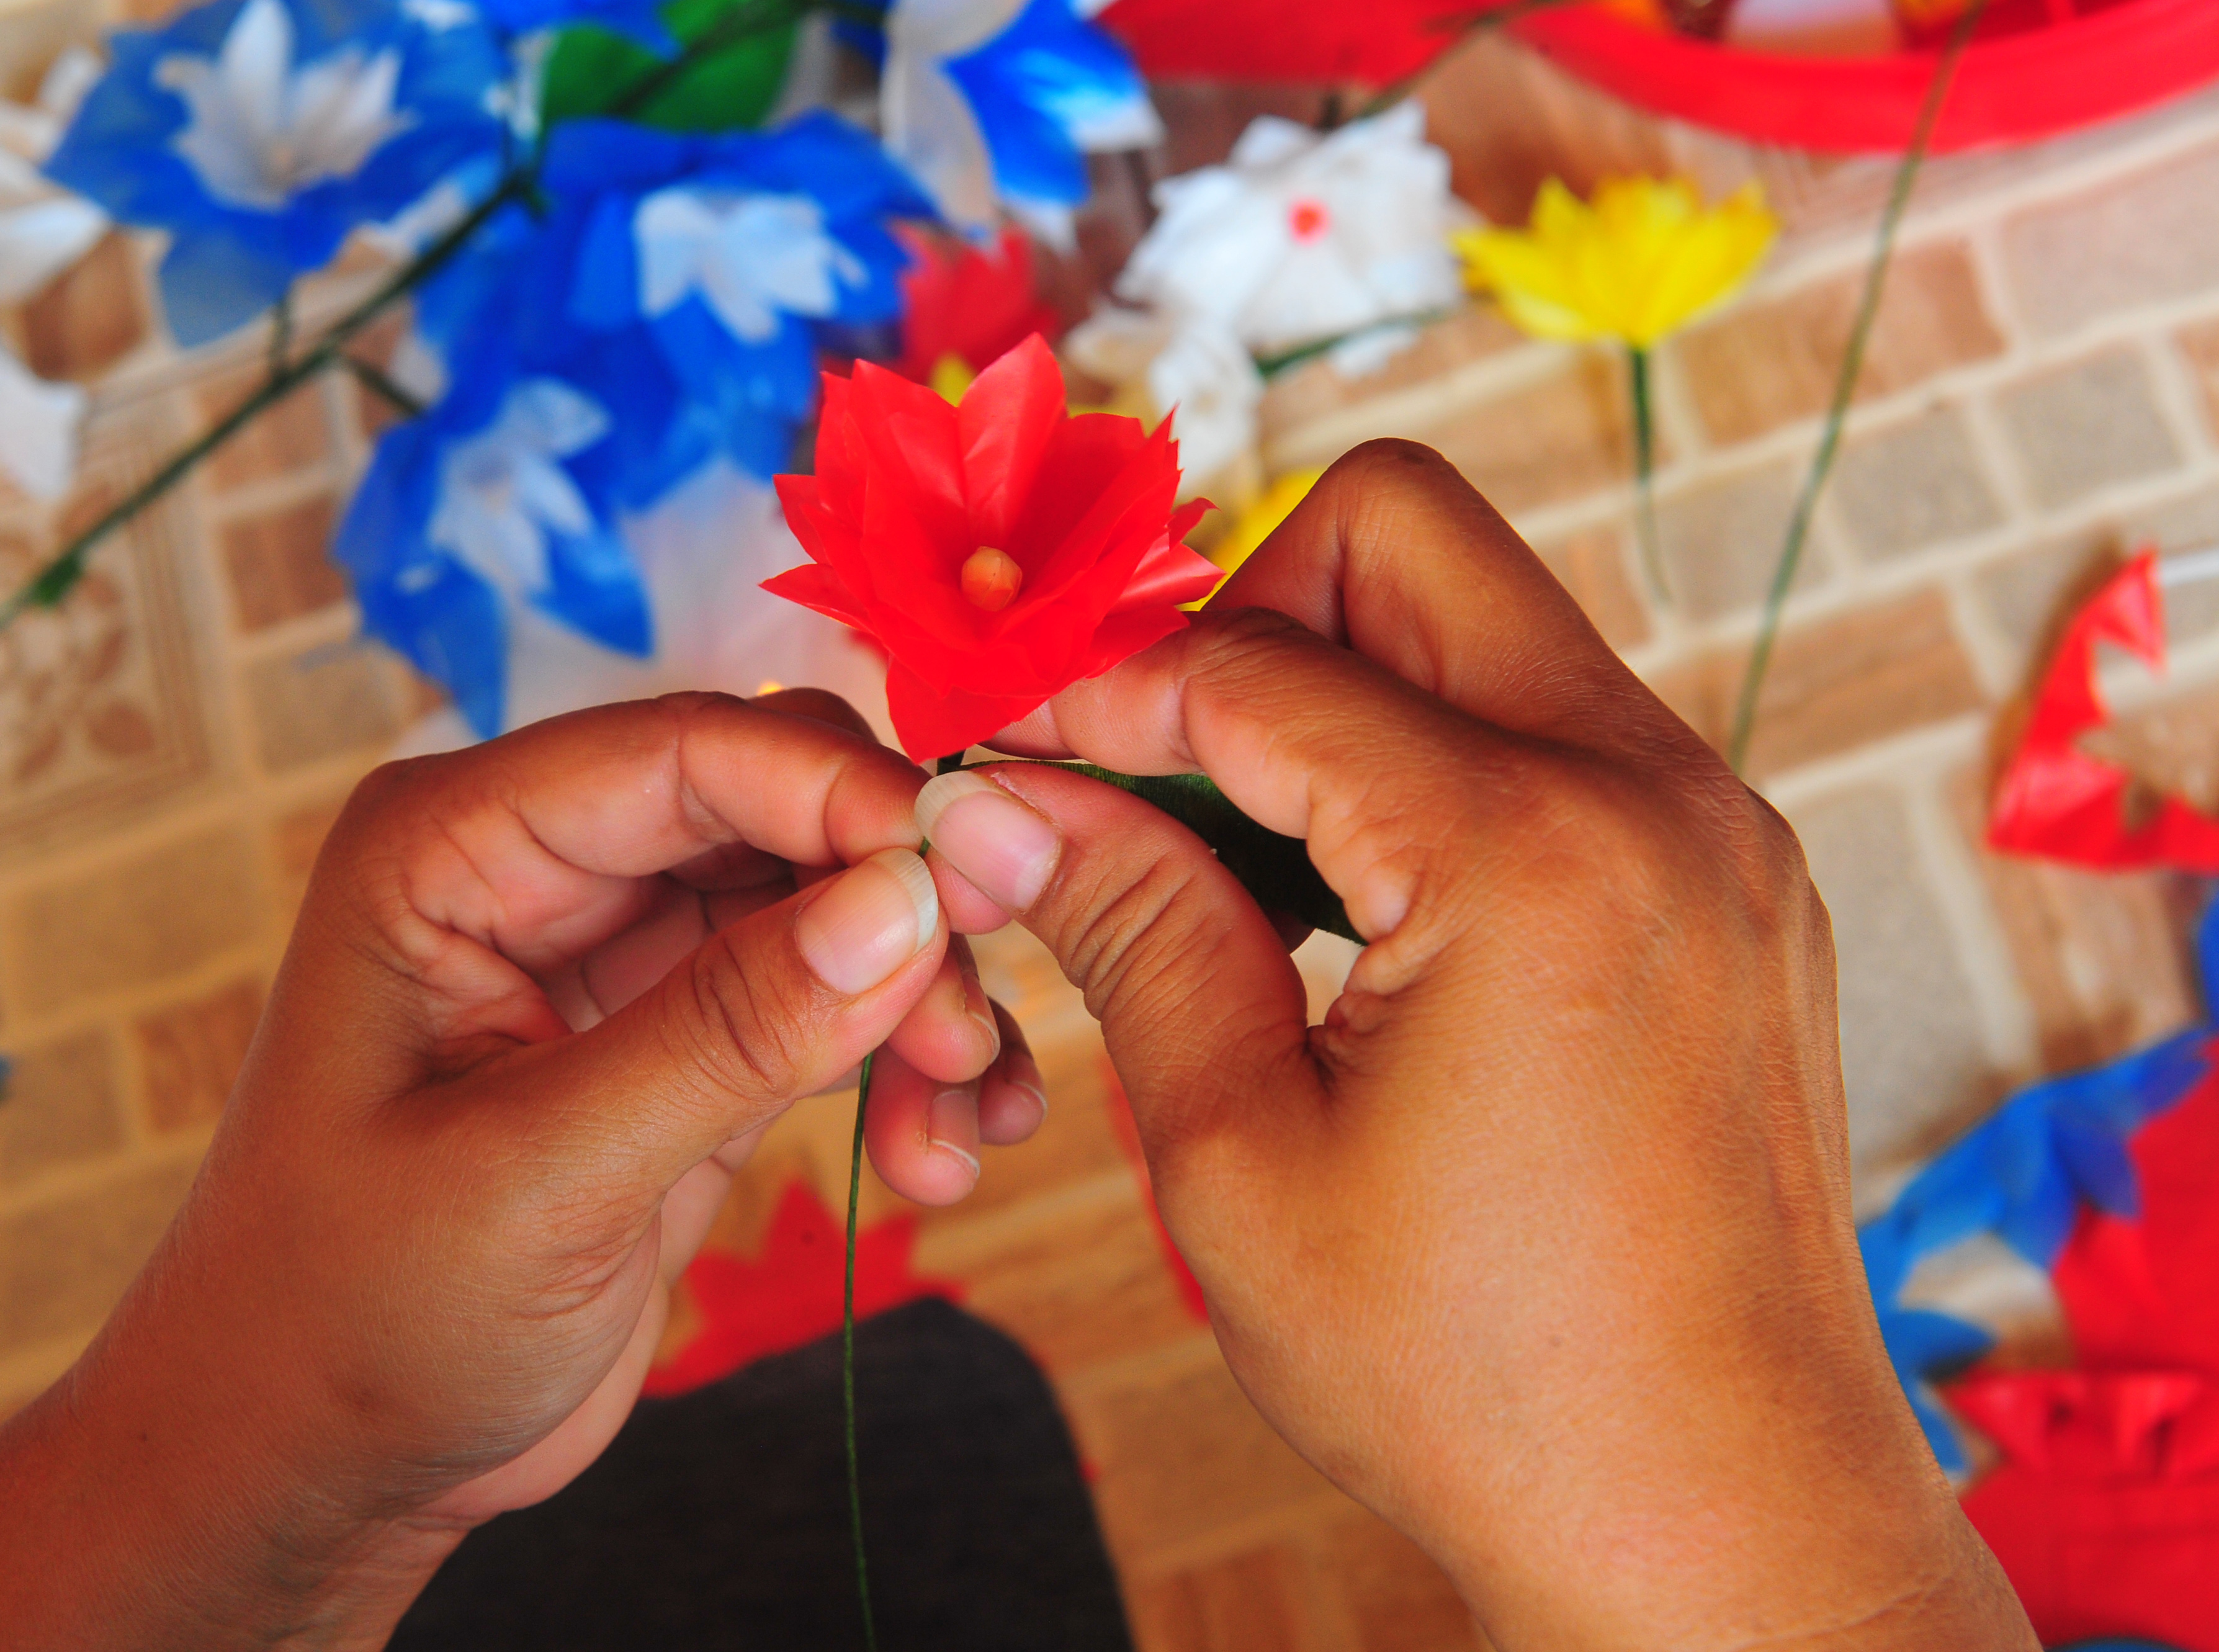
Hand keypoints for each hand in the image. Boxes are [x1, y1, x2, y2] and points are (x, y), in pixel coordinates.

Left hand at [0, 691, 1046, 1651]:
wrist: (320, 1465)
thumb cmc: (352, 1317)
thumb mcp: (534, 1179)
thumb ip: (722, 1034)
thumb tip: (904, 902)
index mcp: (456, 846)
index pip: (689, 753)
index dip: (847, 799)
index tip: (980, 875)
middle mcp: (547, 868)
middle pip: (782, 810)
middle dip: (899, 904)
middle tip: (972, 1031)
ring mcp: (626, 954)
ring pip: (833, 906)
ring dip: (922, 999)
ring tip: (963, 1129)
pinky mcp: (689, 1043)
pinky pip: (835, 1005)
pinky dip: (905, 1062)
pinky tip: (943, 1153)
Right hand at [913, 443, 2035, 1649]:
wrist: (1725, 1527)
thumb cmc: (1479, 1381)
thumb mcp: (1244, 1161)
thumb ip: (1128, 934)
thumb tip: (1001, 801)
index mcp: (1528, 851)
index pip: (1251, 668)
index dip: (1094, 696)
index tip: (1008, 754)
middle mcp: (1654, 790)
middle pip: (1405, 531)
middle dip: (1241, 616)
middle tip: (1155, 778)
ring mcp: (1719, 827)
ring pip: (1487, 618)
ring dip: (1340, 689)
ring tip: (1245, 866)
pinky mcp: (1737, 881)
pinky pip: (1558, 724)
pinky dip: (1434, 764)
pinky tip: (1362, 915)